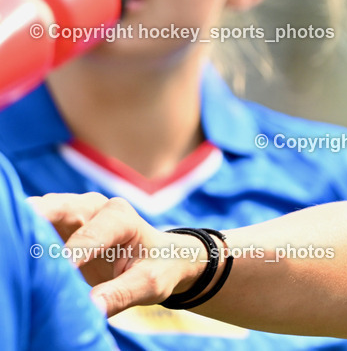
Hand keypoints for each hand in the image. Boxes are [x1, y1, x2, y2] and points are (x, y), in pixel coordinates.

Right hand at [28, 193, 205, 315]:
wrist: (161, 257)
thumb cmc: (158, 267)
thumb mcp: (150, 283)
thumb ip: (120, 294)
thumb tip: (90, 309)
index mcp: (119, 216)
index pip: (86, 237)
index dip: (68, 257)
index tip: (58, 275)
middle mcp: (93, 206)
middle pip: (54, 208)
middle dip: (31, 222)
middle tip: (15, 245)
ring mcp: (73, 212)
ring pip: (38, 213)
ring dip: (24, 230)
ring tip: (13, 253)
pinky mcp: (58, 224)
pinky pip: (35, 225)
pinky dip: (24, 238)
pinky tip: (17, 257)